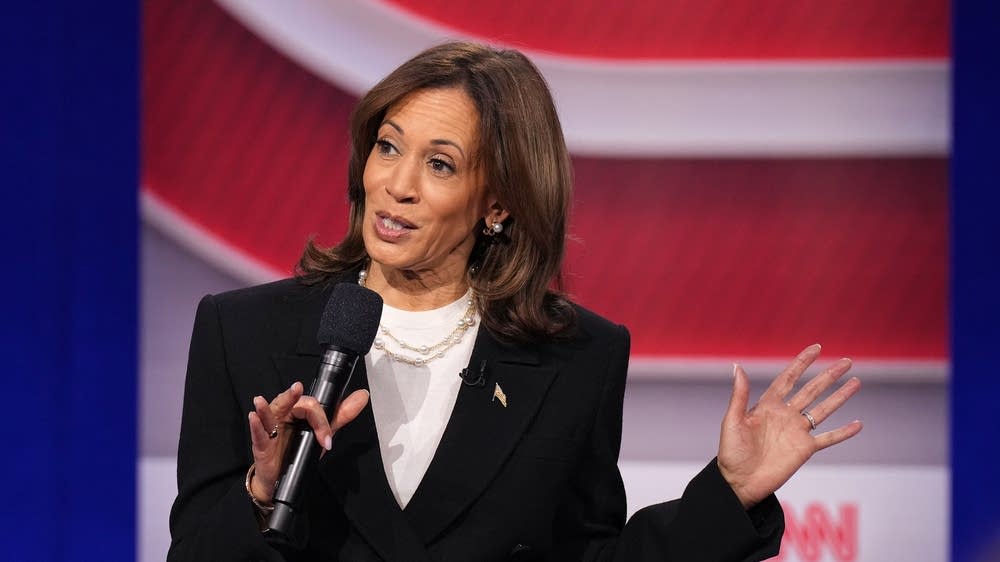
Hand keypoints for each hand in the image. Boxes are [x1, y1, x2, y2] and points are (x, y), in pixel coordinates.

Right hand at [246, 382, 369, 502]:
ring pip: (269, 413)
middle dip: (295, 400)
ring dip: (266, 406)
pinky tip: (254, 416)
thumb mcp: (322, 432)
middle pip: (289, 403)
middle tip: (298, 389)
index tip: (327, 440)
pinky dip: (255, 425)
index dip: (320, 420)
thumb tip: (362, 395)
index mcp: (297, 410)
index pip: (309, 405)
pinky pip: (258, 434)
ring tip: (262, 400)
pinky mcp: (261, 445)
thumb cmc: (298, 450)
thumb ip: (341, 414)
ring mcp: (270, 429)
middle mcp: (282, 415)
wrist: (282, 477)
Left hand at [717, 344, 861, 508]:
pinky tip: (858, 424)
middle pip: (812, 390)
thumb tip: (737, 366)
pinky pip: (828, 439)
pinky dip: (843, 432)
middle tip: (847, 361)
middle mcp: (785, 415)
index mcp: (767, 405)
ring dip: (840, 396)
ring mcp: (797, 432)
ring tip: (856, 382)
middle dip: (828, 375)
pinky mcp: (804, 450)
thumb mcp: (732, 421)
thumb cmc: (731, 452)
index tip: (816, 348)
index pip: (788, 378)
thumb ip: (739, 395)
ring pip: (823, 410)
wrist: (739, 482)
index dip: (802, 363)